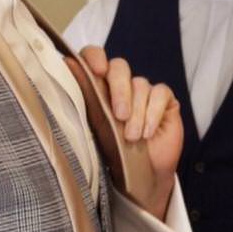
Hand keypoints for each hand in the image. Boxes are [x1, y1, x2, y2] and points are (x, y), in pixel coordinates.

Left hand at [78, 47, 182, 217]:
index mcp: (99, 85)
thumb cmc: (114, 151)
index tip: (97, 71)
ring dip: (137, 113)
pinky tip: (149, 132)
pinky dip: (153, 113)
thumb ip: (87, 97)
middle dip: (120, 90)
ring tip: (133, 138)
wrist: (142, 175)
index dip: (95, 57)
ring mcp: (144, 89)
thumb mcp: (97, 126)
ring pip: (141, 84)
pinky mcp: (164, 98)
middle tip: (119, 116)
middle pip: (119, 67)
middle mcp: (121, 83)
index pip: (94, 57)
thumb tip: (68, 65)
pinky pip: (160, 94)